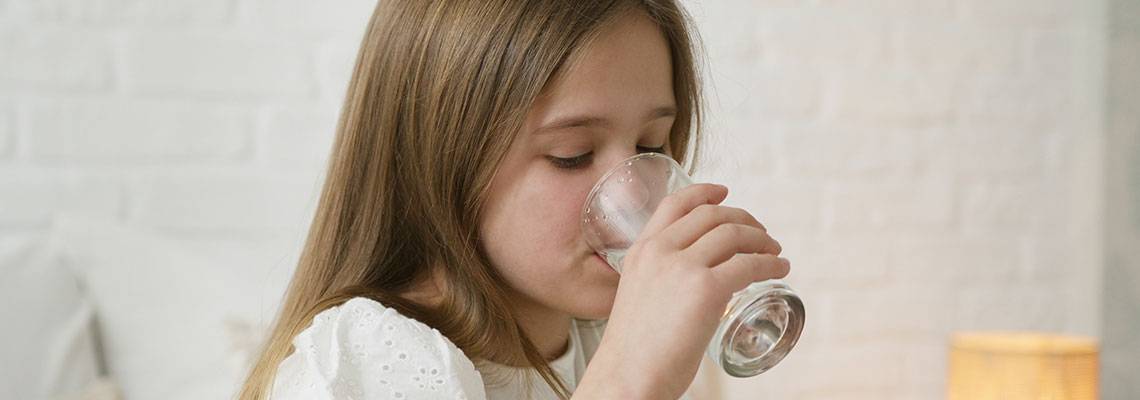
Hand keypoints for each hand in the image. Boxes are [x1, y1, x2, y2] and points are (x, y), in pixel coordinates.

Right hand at [576, 183, 788, 398]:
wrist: (627, 376)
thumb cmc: (634, 351)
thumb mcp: (638, 296)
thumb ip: (660, 280)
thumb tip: (689, 285)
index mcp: (641, 250)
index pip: (675, 203)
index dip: (705, 192)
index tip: (724, 191)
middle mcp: (661, 251)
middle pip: (713, 216)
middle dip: (745, 220)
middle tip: (761, 234)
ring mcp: (684, 268)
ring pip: (735, 235)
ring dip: (763, 240)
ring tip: (775, 252)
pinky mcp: (707, 290)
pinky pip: (750, 265)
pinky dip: (771, 263)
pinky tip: (780, 269)